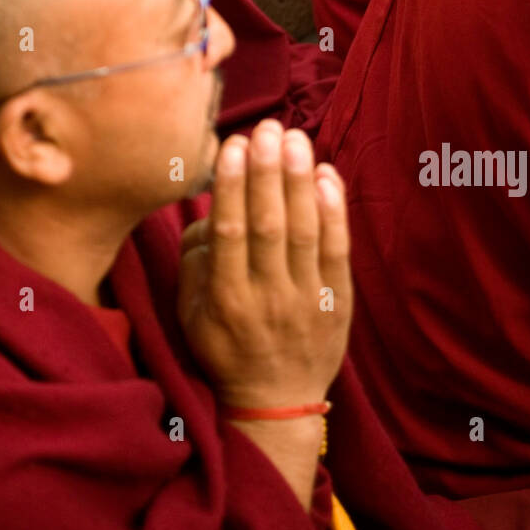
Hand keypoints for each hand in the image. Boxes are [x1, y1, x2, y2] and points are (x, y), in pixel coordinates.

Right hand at [178, 121, 351, 410]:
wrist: (275, 400)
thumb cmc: (225, 347)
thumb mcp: (191, 311)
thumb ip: (195, 259)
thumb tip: (211, 208)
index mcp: (226, 299)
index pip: (230, 232)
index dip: (232, 185)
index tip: (233, 144)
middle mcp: (267, 297)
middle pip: (269, 225)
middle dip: (267, 171)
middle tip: (267, 128)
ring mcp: (306, 299)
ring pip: (304, 232)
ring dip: (299, 180)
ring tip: (295, 139)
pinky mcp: (337, 300)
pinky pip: (338, 250)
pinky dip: (334, 211)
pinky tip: (326, 175)